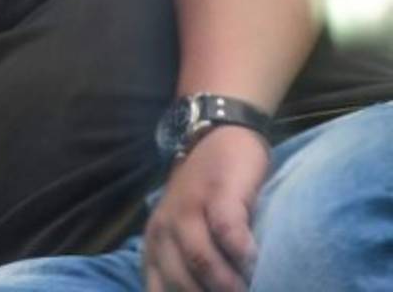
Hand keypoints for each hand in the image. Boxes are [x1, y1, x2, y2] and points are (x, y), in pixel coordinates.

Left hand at [144, 126, 268, 291]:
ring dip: (225, 285)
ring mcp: (188, 209)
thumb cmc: (206, 196)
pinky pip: (226, 230)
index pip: (158, 289)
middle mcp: (164, 229)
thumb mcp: (185, 234)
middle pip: (179, 282)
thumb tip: (206, 291)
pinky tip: (255, 263)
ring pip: (199, 260)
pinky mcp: (217, 194)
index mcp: (154, 245)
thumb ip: (188, 266)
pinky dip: (241, 253)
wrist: (217, 134)